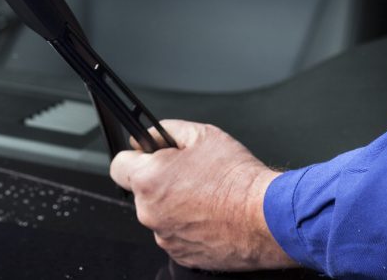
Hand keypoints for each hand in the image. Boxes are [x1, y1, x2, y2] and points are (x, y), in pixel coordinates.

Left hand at [109, 120, 296, 270]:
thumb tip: (149, 136)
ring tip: (206, 197)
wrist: (268, 217)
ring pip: (159, 215)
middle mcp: (149, 212)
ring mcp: (165, 237)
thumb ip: (165, 131)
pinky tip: (211, 217)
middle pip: (141, 192)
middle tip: (188, 175)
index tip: (147, 156)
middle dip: (159, 182)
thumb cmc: (238, 179)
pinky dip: (188, 227)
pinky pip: (176, 235)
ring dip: (174, 206)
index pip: (118, 165)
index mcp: (148, 180)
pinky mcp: (182, 255)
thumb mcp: (201, 134)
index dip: (134, 157)